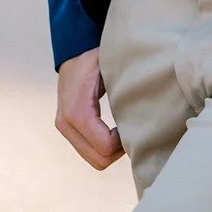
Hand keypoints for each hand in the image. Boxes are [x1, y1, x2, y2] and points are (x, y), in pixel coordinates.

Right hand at [55, 47, 124, 170]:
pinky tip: (114, 133)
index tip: (134, 124)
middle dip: (119, 151)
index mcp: (77, 110)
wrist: (74, 52)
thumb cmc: (97, 59)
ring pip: (94, 160)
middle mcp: (66, 122)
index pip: (105, 146)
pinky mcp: (66, 129)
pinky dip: (103, 148)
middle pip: (99, 160)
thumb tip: (147, 109)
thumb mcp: (112, 69)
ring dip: (111, 152)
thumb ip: (126, 90)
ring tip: (124, 132)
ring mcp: (64, 127)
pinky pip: (88, 151)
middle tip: (132, 132)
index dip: (124, 142)